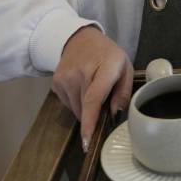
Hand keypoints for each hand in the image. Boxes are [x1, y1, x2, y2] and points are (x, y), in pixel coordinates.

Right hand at [52, 26, 133, 151]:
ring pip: (76, 109)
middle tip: (105, 100)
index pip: (93, 99)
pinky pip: (68, 104)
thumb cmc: (107, 55)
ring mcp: (65, 78)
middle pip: (85, 109)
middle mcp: (81, 73)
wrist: (81, 39)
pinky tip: (82, 88)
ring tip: (93, 89)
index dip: (90, 122)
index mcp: (104, 68)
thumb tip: (115, 115)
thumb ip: (123, 92)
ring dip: (85, 108)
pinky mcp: (56, 83)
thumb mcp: (125, 68)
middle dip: (95, 115)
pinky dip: (76, 102)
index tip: (87, 140)